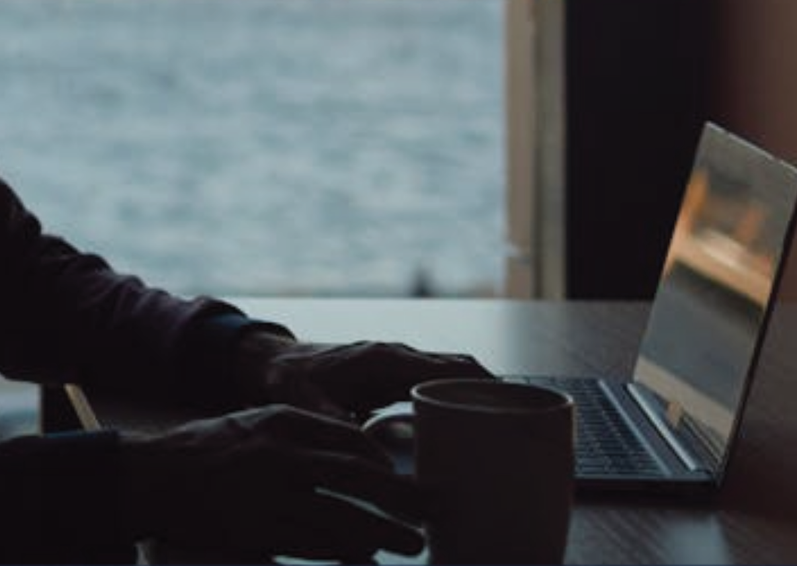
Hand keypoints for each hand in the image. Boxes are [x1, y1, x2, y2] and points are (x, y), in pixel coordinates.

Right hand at [118, 404, 424, 562]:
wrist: (149, 477)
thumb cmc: (202, 452)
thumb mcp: (252, 425)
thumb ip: (298, 436)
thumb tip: (355, 457)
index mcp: (280, 422)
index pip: (348, 439)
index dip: (383, 462)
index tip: (400, 478)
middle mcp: (279, 455)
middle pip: (357, 477)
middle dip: (400, 497)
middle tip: (429, 511)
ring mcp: (269, 494)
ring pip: (341, 517)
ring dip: (382, 533)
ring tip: (411, 543)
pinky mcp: (257, 530)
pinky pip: (313, 544)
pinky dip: (343, 552)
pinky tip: (362, 558)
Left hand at [245, 335, 494, 417]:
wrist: (273, 361)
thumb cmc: (289, 378)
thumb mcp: (303, 400)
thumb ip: (329, 418)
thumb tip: (354, 442)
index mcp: (384, 359)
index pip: (445, 366)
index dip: (480, 383)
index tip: (509, 402)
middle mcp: (397, 355)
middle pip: (459, 367)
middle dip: (493, 388)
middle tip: (523, 419)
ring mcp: (398, 362)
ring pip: (452, 371)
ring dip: (478, 391)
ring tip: (508, 424)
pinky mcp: (394, 374)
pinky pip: (436, 380)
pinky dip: (458, 395)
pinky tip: (471, 423)